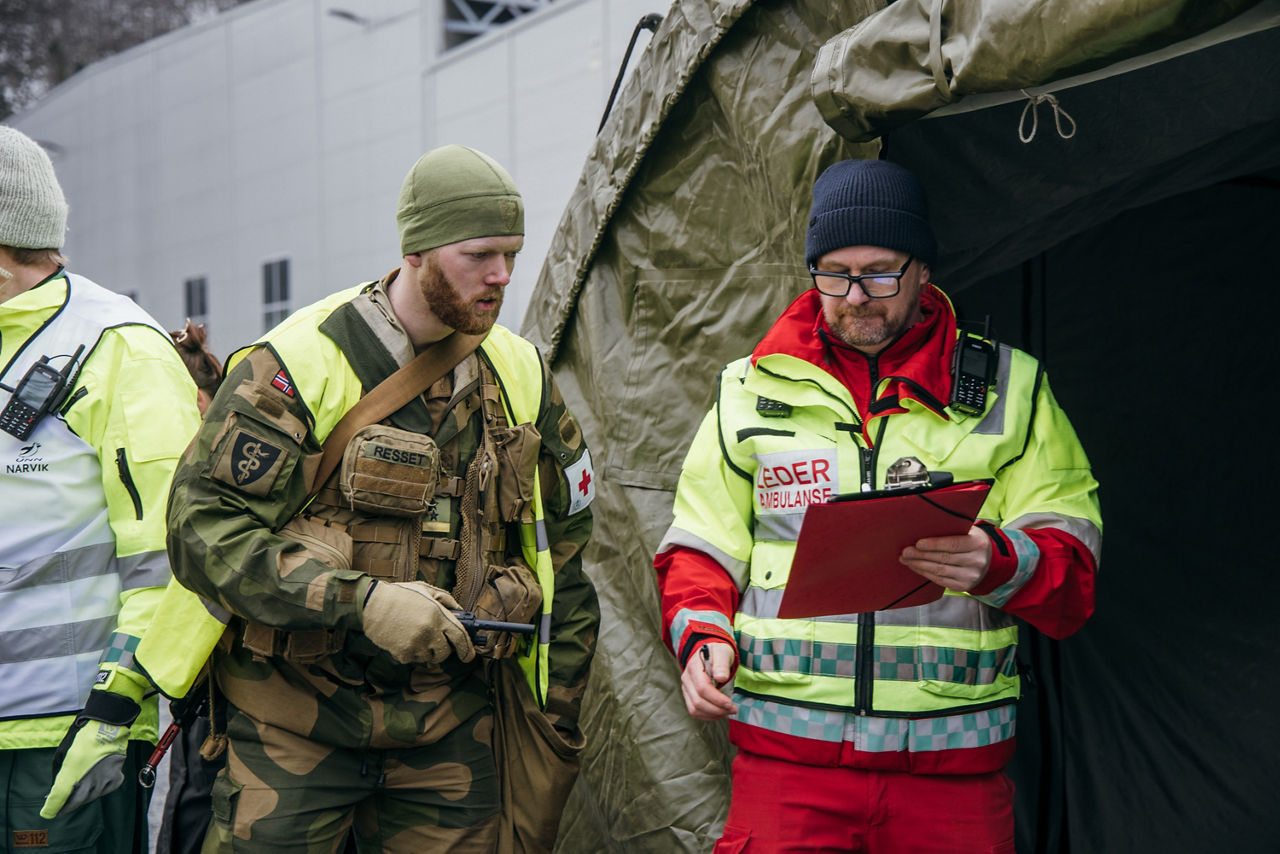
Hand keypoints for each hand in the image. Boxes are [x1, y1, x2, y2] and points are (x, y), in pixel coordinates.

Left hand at [40, 689, 140, 817]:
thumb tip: (59, 786)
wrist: (108, 724)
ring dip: (82, 798)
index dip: (52, 808)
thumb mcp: (63, 753)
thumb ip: (61, 773)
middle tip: (61, 807)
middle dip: (66, 806)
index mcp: (73, 772)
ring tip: (77, 796)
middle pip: (76, 801)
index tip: (48, 813)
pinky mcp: (117, 777)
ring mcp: (105, 779)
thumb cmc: (82, 736)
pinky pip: (105, 790)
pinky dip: (99, 790)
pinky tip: (95, 786)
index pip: (59, 797)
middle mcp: (90, 779)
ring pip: (91, 797)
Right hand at [361, 580, 474, 664]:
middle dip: (444, 649)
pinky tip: (404, 638)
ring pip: (429, 657)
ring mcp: (415, 644)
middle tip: (436, 640)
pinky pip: (414, 660)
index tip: (468, 655)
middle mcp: (429, 631)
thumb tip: (461, 612)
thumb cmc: (400, 595)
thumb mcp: (427, 590)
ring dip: (427, 650)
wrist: (372, 603)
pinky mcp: (402, 654)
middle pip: (445, 652)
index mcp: (438, 615)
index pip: (461, 638)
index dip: (467, 649)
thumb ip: (447, 600)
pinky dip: (412, 653)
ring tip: (416, 635)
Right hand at [680, 642, 736, 721]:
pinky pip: (694, 711)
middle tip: (733, 710)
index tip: (731, 704)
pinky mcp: (688, 696)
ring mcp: (686, 689)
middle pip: (698, 702)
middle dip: (717, 709)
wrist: (710, 652)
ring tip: (727, 712)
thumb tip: (720, 678)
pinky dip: (708, 716)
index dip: (717, 699)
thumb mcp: (722, 652)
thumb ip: (722, 664)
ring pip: (695, 710)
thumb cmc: (717, 652)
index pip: (702, 688)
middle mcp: (686, 679)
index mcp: (694, 667)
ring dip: (713, 715)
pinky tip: (719, 713)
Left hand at [900, 524, 991, 591]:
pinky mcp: (964, 586)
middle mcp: (976, 561)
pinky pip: (940, 580)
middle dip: (921, 555)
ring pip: (940, 571)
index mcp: (978, 543)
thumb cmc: (971, 540)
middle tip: (905, 552)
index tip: (918, 543)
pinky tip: (916, 567)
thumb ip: (951, 529)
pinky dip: (925, 574)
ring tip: (906, 560)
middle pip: (944, 558)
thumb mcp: (967, 530)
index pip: (954, 544)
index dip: (935, 544)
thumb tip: (924, 527)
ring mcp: (971, 576)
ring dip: (920, 565)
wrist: (987, 559)